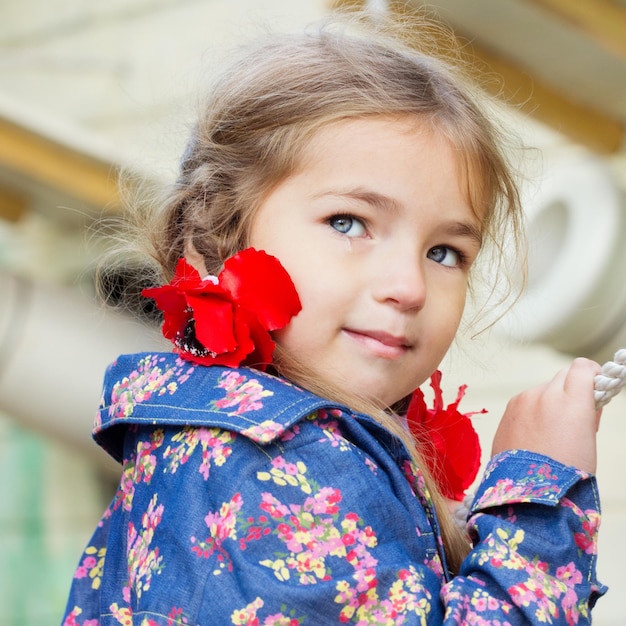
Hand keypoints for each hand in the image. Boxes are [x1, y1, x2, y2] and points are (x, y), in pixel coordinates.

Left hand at [492, 358, 601, 473]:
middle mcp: (545, 394)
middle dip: (571, 389)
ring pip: (542, 389)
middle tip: (576, 414)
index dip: (592, 375)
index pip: (583, 367)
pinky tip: (535, 435)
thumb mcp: (588, 439)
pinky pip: (526, 402)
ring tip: (553, 432)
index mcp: (571, 401)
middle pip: (562, 376)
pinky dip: (534, 411)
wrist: (528, 491)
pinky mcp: (509, 410)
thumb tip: (584, 402)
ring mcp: (523, 400)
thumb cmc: (567, 471)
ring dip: (550, 401)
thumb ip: (585, 413)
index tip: (594, 388)